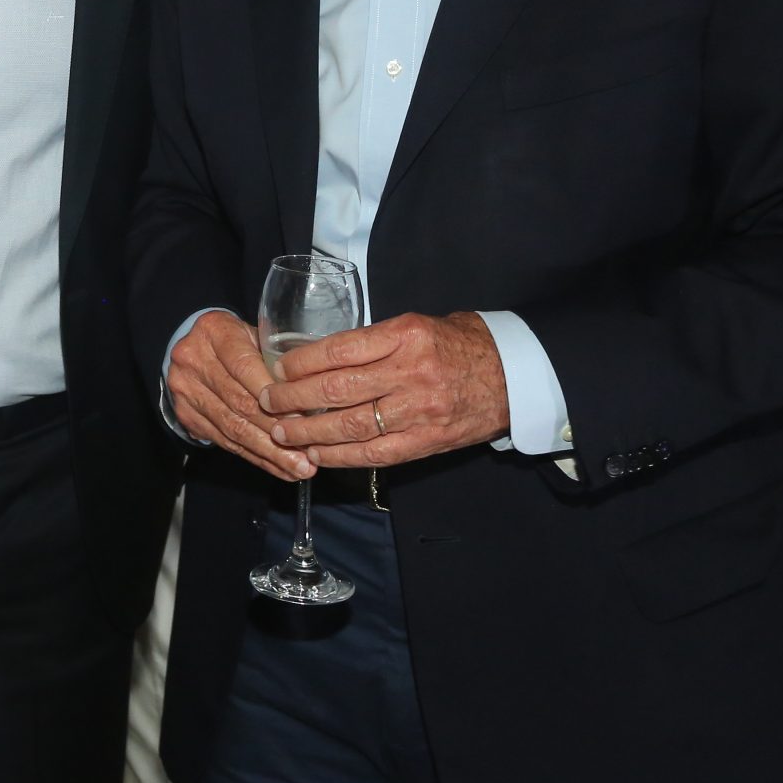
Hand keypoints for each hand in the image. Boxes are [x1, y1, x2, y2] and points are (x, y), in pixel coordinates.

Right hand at [165, 310, 316, 481]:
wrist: (190, 347)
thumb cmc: (235, 340)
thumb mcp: (253, 334)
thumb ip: (276, 359)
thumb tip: (313, 396)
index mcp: (215, 332)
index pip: (245, 367)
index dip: (275, 396)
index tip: (304, 419)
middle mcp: (194, 360)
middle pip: (239, 402)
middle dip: (276, 432)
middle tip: (307, 455)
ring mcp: (186, 390)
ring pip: (232, 427)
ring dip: (268, 452)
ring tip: (297, 468)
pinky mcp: (186, 415)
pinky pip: (225, 441)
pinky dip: (255, 457)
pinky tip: (277, 467)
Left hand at [260, 311, 509, 466]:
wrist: (515, 376)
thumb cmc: (460, 344)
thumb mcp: (418, 325)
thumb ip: (375, 341)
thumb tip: (319, 355)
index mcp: (406, 335)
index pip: (339, 350)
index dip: (301, 363)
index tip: (278, 370)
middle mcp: (411, 373)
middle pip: (337, 390)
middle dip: (294, 399)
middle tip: (268, 403)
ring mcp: (420, 411)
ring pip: (351, 426)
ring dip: (309, 432)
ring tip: (281, 432)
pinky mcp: (427, 441)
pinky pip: (376, 453)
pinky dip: (341, 456)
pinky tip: (316, 454)